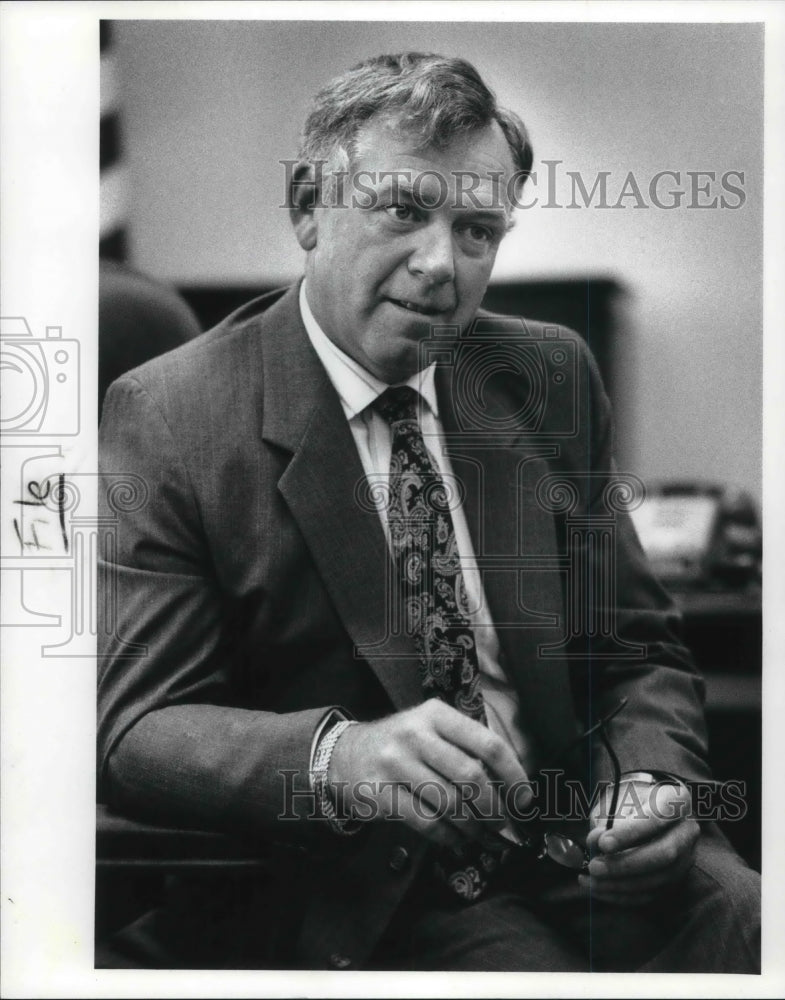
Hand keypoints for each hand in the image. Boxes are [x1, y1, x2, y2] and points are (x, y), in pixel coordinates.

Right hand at [328, 699, 530, 848]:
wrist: (345, 754)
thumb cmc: (402, 744)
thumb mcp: (431, 729)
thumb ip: (467, 748)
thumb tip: (512, 789)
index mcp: (437, 714)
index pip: (488, 744)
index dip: (514, 775)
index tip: (525, 800)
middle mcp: (415, 733)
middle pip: (471, 776)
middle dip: (495, 808)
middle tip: (505, 825)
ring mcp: (395, 763)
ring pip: (450, 803)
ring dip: (475, 828)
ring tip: (484, 837)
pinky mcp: (381, 793)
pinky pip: (427, 822)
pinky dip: (450, 837)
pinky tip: (458, 840)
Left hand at [581, 778, 698, 905]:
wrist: (644, 807)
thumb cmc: (628, 800)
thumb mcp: (617, 799)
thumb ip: (608, 819)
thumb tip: (597, 842)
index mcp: (677, 800)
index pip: (657, 819)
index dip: (630, 834)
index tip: (603, 843)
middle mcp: (687, 831)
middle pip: (664, 854)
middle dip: (626, 864)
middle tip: (595, 866)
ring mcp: (686, 858)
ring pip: (658, 878)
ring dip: (621, 884)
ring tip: (592, 880)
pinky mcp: (676, 879)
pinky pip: (652, 893)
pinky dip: (623, 895)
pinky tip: (599, 889)